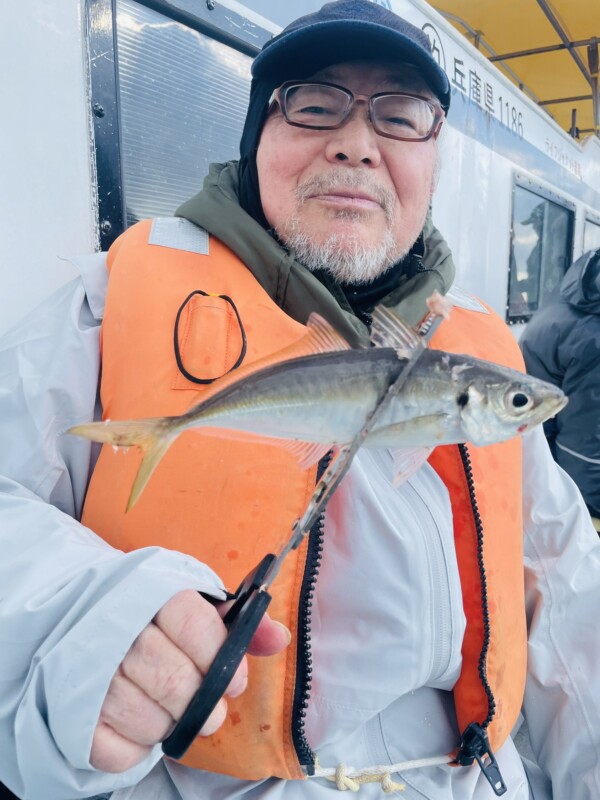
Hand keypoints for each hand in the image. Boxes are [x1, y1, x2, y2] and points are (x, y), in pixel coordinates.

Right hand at [90, 589, 289, 771]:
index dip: (222, 659)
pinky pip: (117, 750)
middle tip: (213, 710)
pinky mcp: (76, 711)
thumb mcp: (198, 605)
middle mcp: (120, 629)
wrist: (82, 612)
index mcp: (155, 593)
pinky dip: (138, 749)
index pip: (195, 625)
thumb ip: (242, 622)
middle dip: (204, 703)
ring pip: (148, 718)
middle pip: (174, 679)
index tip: (235, 681)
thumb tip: (279, 638)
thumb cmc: (155, 614)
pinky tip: (141, 724)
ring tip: (172, 710)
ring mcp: (93, 671)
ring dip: (171, 724)